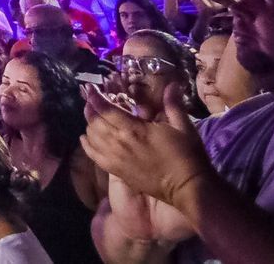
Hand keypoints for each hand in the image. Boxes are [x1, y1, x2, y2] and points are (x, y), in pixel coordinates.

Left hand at [82, 83, 210, 205]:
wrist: (188, 188)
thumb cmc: (187, 156)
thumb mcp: (183, 127)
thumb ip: (173, 104)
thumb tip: (173, 84)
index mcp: (134, 130)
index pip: (106, 109)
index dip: (95, 97)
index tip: (89, 88)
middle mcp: (120, 143)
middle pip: (95, 122)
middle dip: (90, 109)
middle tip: (92, 101)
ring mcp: (117, 158)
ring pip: (92, 138)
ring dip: (89, 125)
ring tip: (93, 117)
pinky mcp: (117, 171)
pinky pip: (94, 156)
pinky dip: (87, 146)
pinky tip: (85, 138)